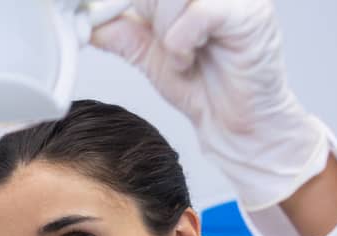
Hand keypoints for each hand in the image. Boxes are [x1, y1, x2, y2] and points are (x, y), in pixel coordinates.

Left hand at [91, 0, 328, 209]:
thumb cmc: (201, 83)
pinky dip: (181, 43)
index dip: (123, 1)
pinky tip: (190, 59)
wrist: (233, 122)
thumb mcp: (148, 53)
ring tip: (180, 55)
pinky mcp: (250, 13)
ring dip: (165, 31)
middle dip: (149, 16)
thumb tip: (87, 19)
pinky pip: (198, 15)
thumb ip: (120, 32)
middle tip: (159, 43)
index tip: (102, 17)